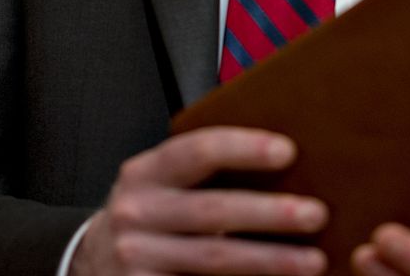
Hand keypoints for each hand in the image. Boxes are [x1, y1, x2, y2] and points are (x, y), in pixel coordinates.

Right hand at [72, 126, 328, 275]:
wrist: (92, 260)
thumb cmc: (149, 213)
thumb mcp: (161, 182)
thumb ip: (203, 169)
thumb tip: (285, 156)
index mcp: (145, 172)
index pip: (198, 151)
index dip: (244, 148)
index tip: (288, 151)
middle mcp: (135, 212)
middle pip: (213, 211)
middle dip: (269, 213)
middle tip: (317, 214)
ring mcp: (135, 256)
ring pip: (213, 257)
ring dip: (269, 260)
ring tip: (314, 261)